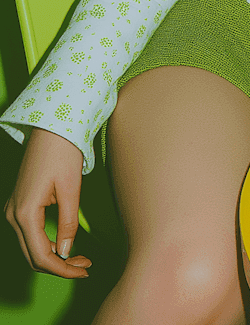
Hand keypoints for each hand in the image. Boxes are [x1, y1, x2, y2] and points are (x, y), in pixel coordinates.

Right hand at [4, 128, 91, 278]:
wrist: (52, 127)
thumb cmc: (63, 153)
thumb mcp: (71, 189)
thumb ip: (68, 223)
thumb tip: (65, 252)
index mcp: (25, 213)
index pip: (41, 256)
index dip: (63, 269)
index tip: (84, 271)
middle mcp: (13, 215)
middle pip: (33, 256)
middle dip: (60, 266)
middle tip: (85, 266)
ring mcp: (14, 209)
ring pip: (30, 247)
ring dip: (53, 257)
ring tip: (81, 257)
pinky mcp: (20, 204)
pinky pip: (30, 234)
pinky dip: (46, 244)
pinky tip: (65, 245)